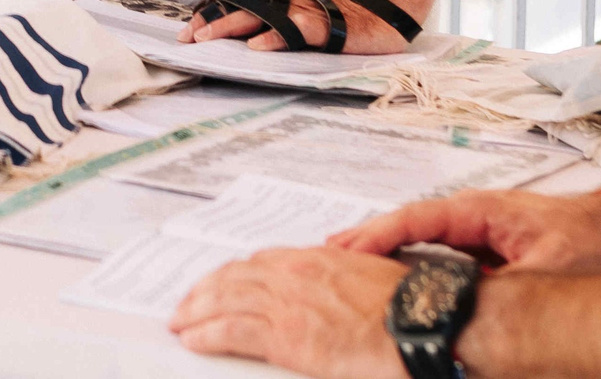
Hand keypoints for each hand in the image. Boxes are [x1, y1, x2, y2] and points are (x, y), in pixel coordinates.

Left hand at [171, 244, 409, 376]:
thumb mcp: (369, 277)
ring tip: (180, 322)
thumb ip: (340, 280)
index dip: (235, 274)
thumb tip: (332, 295)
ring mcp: (286, 304)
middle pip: (234, 277)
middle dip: (206, 290)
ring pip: (224, 300)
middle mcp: (293, 274)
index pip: (261, 262)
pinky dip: (206, 334)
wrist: (420, 323)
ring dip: (196, 311)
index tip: (222, 282)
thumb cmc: (407, 306)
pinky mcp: (285, 336)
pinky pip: (231, 332)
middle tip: (188, 303)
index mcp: (315, 259)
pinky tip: (192, 340)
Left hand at [180, 0, 424, 54]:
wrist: (389, 6)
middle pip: (242, 6)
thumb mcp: (307, 17)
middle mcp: (289, 1)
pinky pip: (296, 31)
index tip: (188, 30)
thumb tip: (247, 39)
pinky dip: (275, 38)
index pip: (240, 1)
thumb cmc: (345, 16)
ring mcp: (306, 12)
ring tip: (208, 38)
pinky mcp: (326, 26)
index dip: (212, 13)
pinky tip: (258, 47)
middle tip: (187, 38)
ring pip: (261, 15)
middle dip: (211, 22)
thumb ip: (281, 22)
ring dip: (232, 26)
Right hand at [333, 188, 600, 274]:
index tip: (346, 249)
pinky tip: (396, 273)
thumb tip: (470, 307)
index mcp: (479, 210)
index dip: (378, 235)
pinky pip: (435, 247)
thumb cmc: (590, 238)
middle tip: (326, 254)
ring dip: (384, 247)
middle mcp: (472, 213)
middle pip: (407, 224)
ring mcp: (477, 227)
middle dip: (366, 238)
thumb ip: (504, 285)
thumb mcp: (546, 267)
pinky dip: (408, 256)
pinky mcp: (485, 243)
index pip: (416, 219)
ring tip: (347, 261)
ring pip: (419, 236)